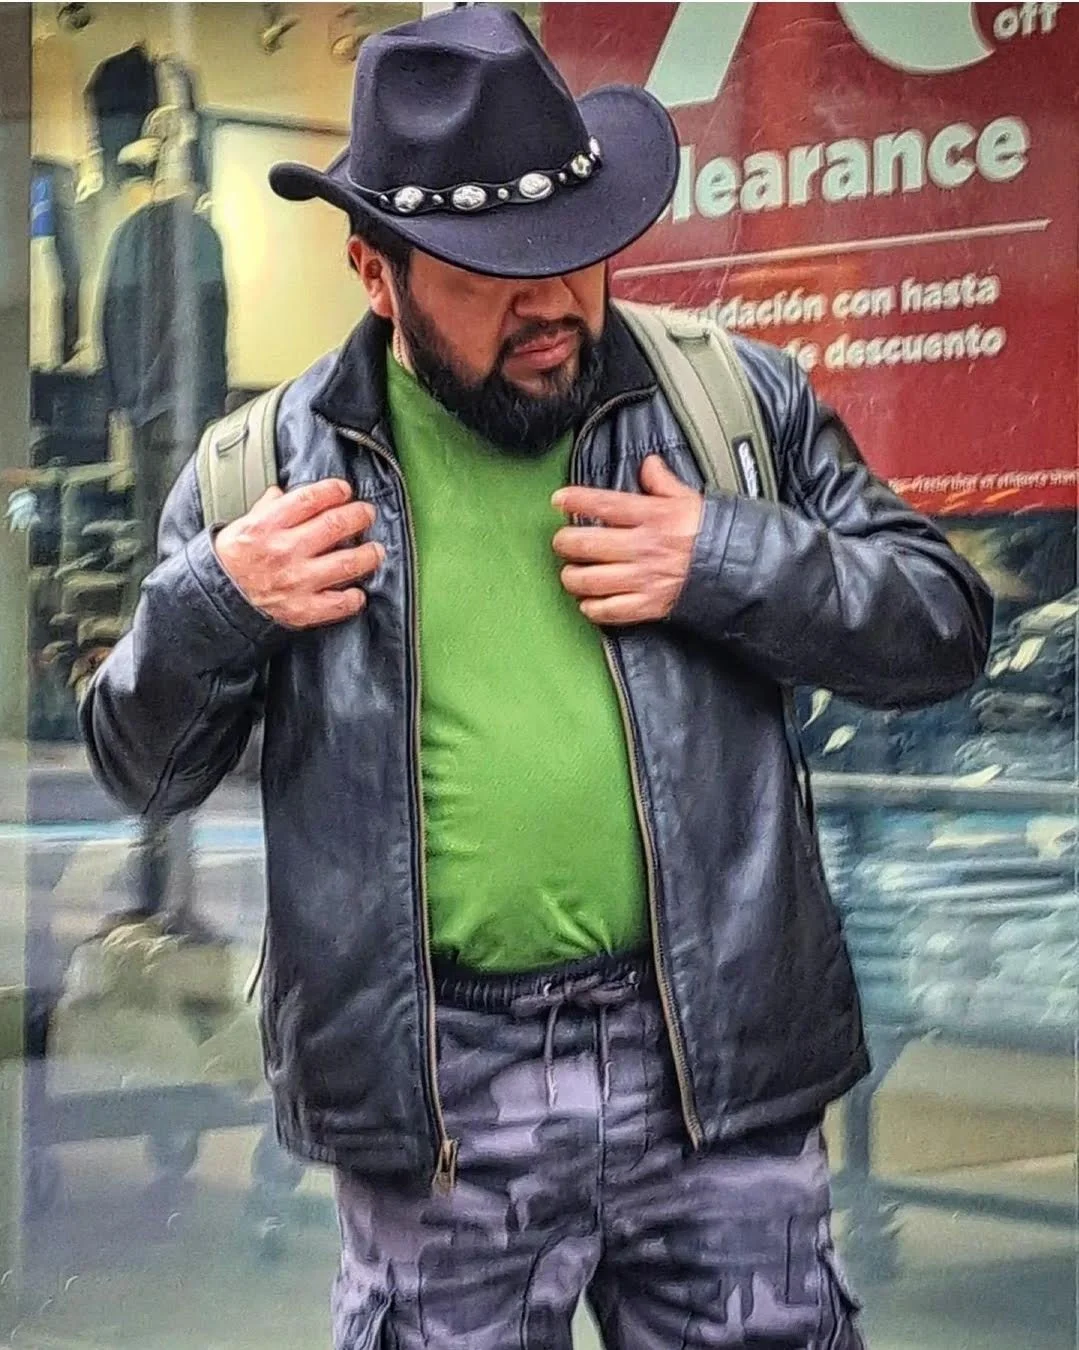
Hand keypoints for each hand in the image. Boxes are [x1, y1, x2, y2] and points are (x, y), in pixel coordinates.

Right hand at [213, 479, 382, 628]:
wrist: (217, 600)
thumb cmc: (231, 561)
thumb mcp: (241, 525)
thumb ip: (267, 508)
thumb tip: (284, 493)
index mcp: (267, 526)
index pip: (310, 499)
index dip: (334, 490)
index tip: (345, 490)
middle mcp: (284, 551)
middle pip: (336, 525)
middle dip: (359, 516)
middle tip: (367, 514)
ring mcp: (296, 581)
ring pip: (347, 563)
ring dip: (369, 555)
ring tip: (376, 550)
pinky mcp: (303, 609)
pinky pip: (340, 603)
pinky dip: (355, 597)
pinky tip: (359, 591)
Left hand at [552, 455, 703, 624]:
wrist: (735, 568)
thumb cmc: (710, 533)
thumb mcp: (688, 499)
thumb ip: (663, 482)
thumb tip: (648, 465)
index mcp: (652, 517)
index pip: (604, 504)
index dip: (576, 500)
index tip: (559, 499)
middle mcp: (643, 547)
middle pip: (587, 545)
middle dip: (565, 543)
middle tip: (562, 541)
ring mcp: (643, 578)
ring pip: (590, 580)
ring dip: (572, 576)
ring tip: (571, 572)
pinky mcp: (648, 604)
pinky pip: (609, 610)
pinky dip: (592, 607)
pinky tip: (588, 601)